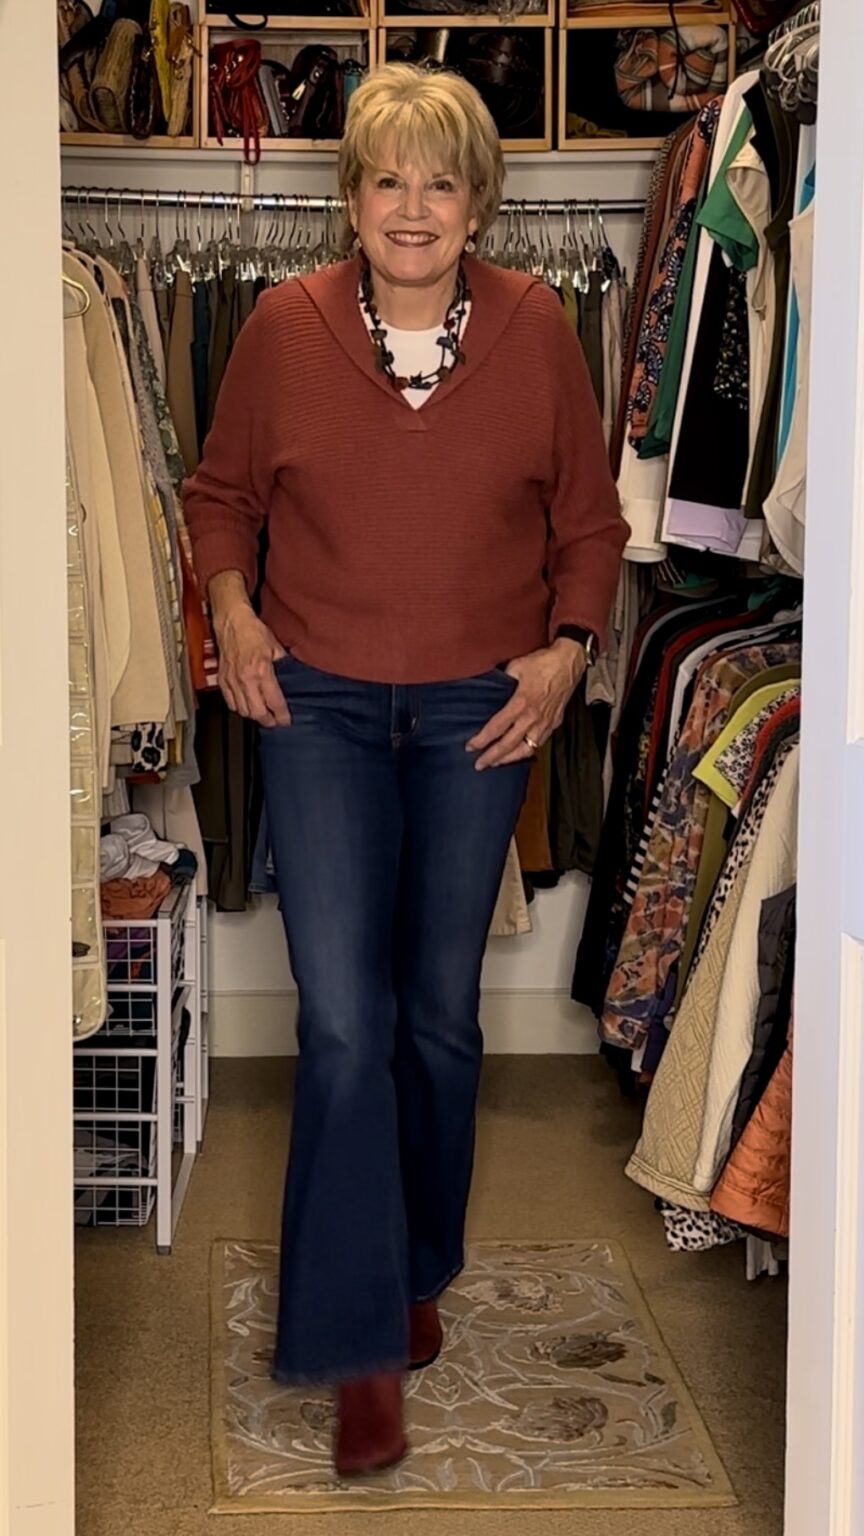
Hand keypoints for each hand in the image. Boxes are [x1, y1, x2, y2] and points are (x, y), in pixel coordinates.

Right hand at [210, 578, 290, 728]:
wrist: (232, 622)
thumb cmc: (253, 632)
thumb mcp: (276, 648)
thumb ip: (283, 666)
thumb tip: (291, 679)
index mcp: (262, 671)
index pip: (274, 702)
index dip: (282, 716)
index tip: (286, 720)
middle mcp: (245, 679)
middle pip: (257, 713)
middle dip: (268, 721)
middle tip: (275, 721)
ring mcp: (232, 681)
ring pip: (242, 710)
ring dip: (253, 715)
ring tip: (262, 714)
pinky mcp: (222, 680)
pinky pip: (230, 702)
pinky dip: (239, 707)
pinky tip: (247, 705)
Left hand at [467, 639, 586, 770]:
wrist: (570, 662)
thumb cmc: (544, 662)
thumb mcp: (516, 666)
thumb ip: (502, 679)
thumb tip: (491, 687)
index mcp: (521, 703)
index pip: (497, 727)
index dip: (482, 739)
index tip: (470, 747)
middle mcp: (533, 717)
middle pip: (509, 744)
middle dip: (492, 757)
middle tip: (479, 765)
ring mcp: (545, 723)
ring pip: (526, 749)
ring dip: (510, 759)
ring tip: (497, 763)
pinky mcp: (555, 723)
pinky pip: (539, 743)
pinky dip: (527, 751)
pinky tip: (519, 752)